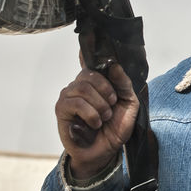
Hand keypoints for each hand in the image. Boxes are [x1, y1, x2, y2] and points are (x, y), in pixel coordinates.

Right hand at [55, 61, 138, 180]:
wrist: (106, 151)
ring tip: (104, 118)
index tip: (94, 39)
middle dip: (106, 91)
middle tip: (111, 106)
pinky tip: (95, 123)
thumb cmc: (115, 127)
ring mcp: (69, 95)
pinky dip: (91, 114)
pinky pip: (76, 103)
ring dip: (100, 105)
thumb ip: (123, 84)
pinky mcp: (61, 108)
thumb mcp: (129, 104)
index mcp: (97, 81)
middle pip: (91, 74)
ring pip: (83, 88)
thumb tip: (113, 65)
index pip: (90, 59)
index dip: (90, 49)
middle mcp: (80, 84)